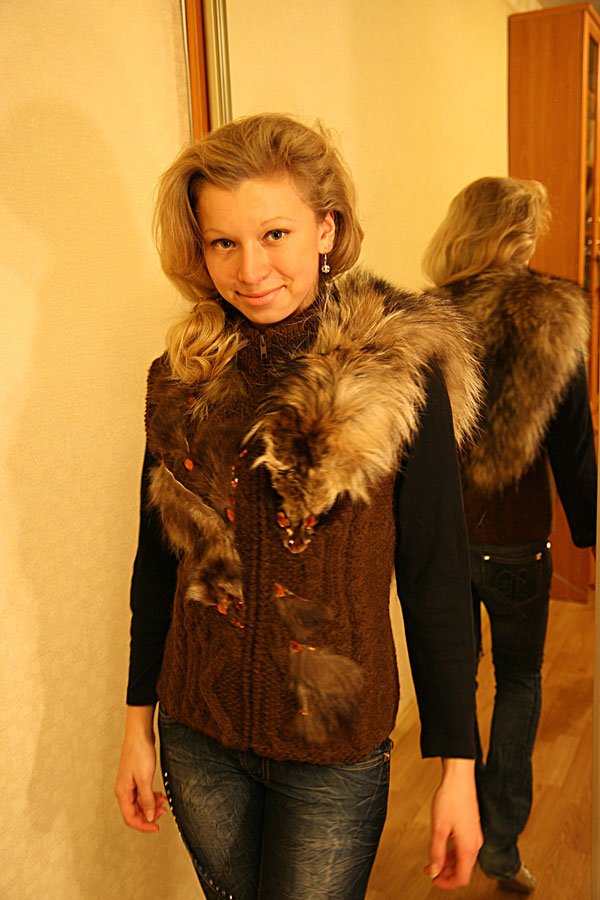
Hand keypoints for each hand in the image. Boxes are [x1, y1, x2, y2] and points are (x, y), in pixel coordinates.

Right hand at [114, 705, 166, 832]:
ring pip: (140, 804)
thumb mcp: (145, 779)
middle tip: (163, 812)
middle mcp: (124, 790)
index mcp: (122, 792)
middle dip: (149, 815)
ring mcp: (130, 784)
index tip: (156, 828)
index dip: (143, 826)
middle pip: (135, 812)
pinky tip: (159, 795)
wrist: (140, 734)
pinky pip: (143, 794)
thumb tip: (148, 817)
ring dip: (151, 806)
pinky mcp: (136, 778)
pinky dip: (151, 797)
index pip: (130, 818)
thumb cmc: (139, 752)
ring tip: (163, 803)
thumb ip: (147, 799)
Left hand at [424, 757, 481, 889]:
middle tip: (431, 872)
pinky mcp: (472, 828)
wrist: (459, 778)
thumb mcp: (438, 828)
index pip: (461, 878)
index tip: (433, 881)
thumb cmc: (451, 798)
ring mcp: (475, 836)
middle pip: (463, 870)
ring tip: (434, 861)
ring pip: (463, 859)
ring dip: (448, 864)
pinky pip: (464, 848)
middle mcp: (475, 844)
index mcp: (468, 847)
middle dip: (446, 874)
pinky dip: (453, 853)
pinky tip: (443, 848)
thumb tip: (434, 870)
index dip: (446, 884)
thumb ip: (436, 852)